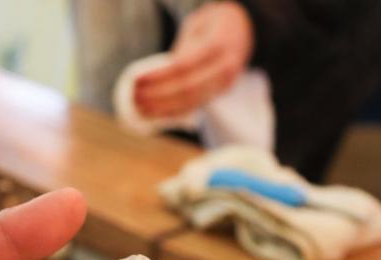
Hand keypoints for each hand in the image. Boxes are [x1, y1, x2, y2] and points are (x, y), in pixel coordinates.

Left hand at [134, 2, 252, 118]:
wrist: (246, 29)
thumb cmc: (213, 24)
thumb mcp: (197, 27)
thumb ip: (181, 48)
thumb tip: (158, 74)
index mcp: (218, 46)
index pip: (183, 67)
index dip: (158, 77)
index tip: (136, 80)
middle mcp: (225, 68)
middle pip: (186, 89)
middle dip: (158, 97)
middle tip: (134, 99)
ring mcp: (225, 83)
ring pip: (191, 102)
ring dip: (163, 108)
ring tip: (140, 109)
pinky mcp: (220, 93)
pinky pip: (196, 106)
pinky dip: (174, 112)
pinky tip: (157, 114)